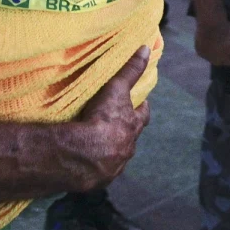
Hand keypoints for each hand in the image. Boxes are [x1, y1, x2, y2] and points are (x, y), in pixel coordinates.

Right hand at [75, 46, 152, 190]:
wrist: (83, 154)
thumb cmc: (103, 119)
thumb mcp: (116, 90)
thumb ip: (130, 70)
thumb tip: (146, 49)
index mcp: (133, 128)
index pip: (143, 117)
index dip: (141, 109)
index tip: (140, 104)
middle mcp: (127, 150)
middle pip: (129, 138)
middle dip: (125, 132)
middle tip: (117, 125)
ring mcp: (114, 167)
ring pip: (116, 156)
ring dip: (110, 150)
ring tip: (98, 145)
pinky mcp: (98, 180)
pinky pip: (99, 171)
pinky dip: (95, 166)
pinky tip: (85, 163)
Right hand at [195, 19, 229, 66]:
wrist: (211, 24)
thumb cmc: (229, 32)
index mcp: (229, 60)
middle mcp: (218, 62)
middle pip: (223, 59)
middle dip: (225, 53)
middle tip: (226, 41)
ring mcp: (207, 57)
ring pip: (213, 56)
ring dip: (216, 50)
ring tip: (218, 39)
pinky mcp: (199, 51)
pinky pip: (205, 51)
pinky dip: (207, 47)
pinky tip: (209, 39)